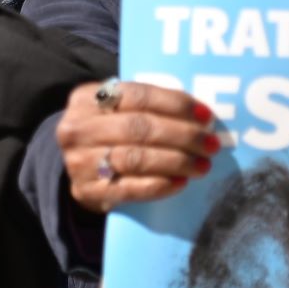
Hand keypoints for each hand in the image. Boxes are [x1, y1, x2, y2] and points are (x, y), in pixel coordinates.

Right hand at [57, 78, 222, 212]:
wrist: (80, 169)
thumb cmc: (110, 132)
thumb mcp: (117, 110)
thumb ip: (148, 106)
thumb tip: (200, 116)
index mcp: (86, 98)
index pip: (139, 95)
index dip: (176, 104)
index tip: (205, 115)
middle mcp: (77, 128)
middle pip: (139, 128)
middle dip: (182, 135)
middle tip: (211, 144)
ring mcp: (79, 162)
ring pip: (136, 158)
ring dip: (176, 161)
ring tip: (202, 165)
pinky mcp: (87, 192)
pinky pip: (130, 189)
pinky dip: (160, 185)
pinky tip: (181, 182)